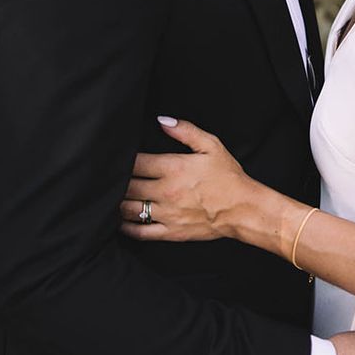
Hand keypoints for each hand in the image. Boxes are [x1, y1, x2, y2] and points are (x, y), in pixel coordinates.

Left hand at [119, 117, 255, 242]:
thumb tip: (162, 121)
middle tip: (112, 177)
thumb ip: (185, 130)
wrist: (243, 209)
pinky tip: (120, 221)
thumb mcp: (212, 145)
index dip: (123, 160)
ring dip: (117, 203)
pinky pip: (140, 232)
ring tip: (113, 197)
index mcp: (173, 168)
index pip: (136, 163)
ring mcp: (166, 214)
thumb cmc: (228, 177)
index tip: (118, 158)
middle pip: (128, 187)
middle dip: (118, 181)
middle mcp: (166, 192)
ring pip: (129, 210)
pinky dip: (125, 227)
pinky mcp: (170, 232)